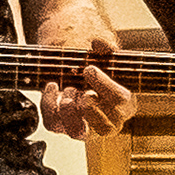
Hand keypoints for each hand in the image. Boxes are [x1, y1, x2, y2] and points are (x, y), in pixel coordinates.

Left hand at [37, 15, 133, 137]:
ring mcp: (87, 128)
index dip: (104, 85)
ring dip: (69, 110)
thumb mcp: (107, 56)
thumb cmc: (100, 70)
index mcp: (126, 104)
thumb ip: (107, 46)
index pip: (121, 101)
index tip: (89, 69)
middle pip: (106, 126)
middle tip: (77, 86)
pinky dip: (48, 105)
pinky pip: (53, 124)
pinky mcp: (64, 127)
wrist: (83, 76)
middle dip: (88, 105)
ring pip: (78, 132)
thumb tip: (100, 42)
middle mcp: (110, 122)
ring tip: (67, 88)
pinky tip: (51, 86)